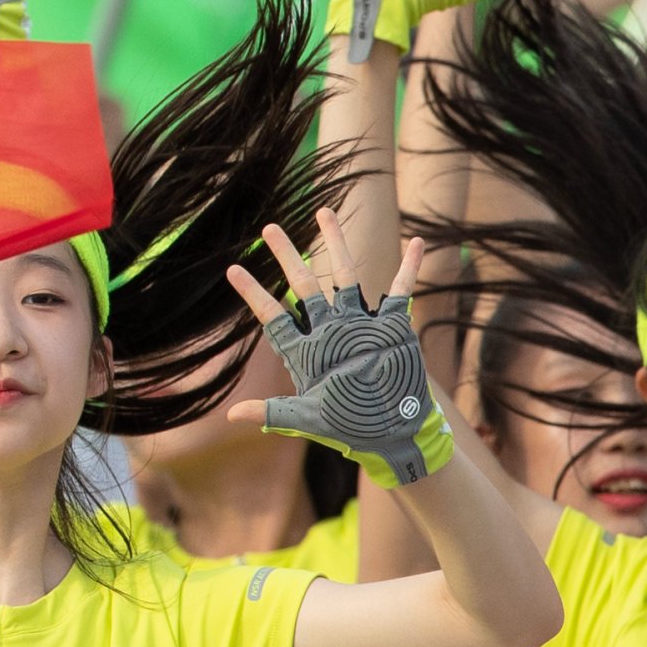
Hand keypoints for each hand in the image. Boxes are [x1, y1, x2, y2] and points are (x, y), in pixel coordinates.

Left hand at [225, 221, 452, 485]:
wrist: (395, 433)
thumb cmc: (350, 427)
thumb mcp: (308, 419)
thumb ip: (273, 413)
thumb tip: (231, 415)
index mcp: (306, 350)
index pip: (273, 316)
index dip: (254, 294)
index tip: (231, 269)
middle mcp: (330, 329)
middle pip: (304, 284)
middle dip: (288, 256)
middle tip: (270, 228)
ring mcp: (360, 324)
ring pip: (345, 275)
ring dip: (336, 244)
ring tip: (325, 212)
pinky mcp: (393, 326)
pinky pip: (400, 290)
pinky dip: (408, 267)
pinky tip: (415, 243)